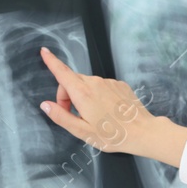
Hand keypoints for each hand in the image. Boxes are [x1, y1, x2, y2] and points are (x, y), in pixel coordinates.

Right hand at [37, 47, 186, 165]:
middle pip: (72, 81)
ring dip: (83, 96)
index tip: (44, 52)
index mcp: (83, 94)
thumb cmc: (113, 135)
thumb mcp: (81, 131)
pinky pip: (102, 86)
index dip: (51, 61)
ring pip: (87, 84)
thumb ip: (61, 116)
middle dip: (67, 95)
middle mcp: (95, 83)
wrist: (142, 132)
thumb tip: (46, 105)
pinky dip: (98, 95)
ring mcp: (109, 82)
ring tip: (94, 116)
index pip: (62, 72)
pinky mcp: (119, 84)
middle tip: (74, 115)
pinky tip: (106, 111)